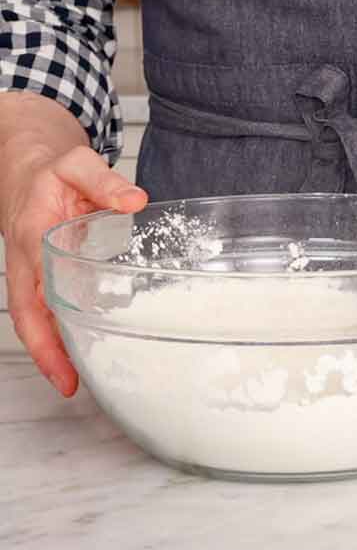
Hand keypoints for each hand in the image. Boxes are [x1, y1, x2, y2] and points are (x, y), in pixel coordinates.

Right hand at [2, 137, 145, 395]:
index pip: (35, 296)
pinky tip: (92, 339)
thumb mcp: (78, 164)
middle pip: (31, 318)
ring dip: (57, 345)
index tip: (62, 364)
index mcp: (32, 238)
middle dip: (48, 354)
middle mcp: (28, 261)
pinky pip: (53, 302)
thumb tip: (135, 201)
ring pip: (40, 315)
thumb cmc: (52, 169)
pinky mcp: (49, 270)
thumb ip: (106, 183)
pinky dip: (66, 324)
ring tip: (84, 375)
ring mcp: (35, 268)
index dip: (46, 334)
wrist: (29, 165)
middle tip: (71, 385)